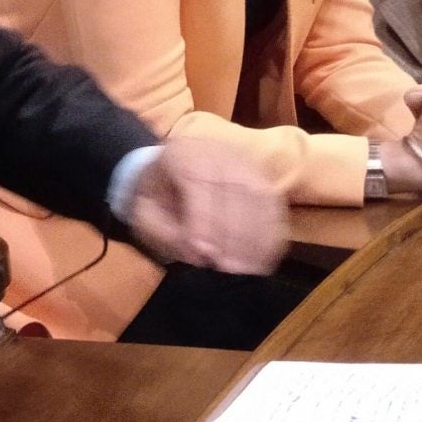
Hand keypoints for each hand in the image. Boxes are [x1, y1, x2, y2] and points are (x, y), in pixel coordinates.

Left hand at [125, 138, 288, 273]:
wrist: (171, 172)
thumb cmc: (157, 198)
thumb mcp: (146, 215)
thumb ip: (164, 232)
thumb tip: (198, 255)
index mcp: (182, 154)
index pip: (198, 181)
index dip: (204, 221)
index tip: (205, 255)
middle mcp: (218, 151)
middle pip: (236, 188)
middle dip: (235, 235)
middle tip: (230, 269)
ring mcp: (246, 161)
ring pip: (261, 196)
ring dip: (258, 237)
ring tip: (248, 269)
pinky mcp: (264, 176)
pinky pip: (275, 204)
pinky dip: (274, 233)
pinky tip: (265, 259)